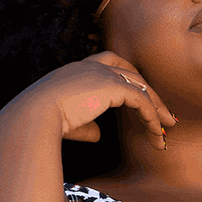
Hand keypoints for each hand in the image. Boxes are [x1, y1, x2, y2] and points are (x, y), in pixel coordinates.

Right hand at [11, 51, 177, 147]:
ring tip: (168, 128)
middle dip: (149, 94)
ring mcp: (101, 72)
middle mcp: (90, 66)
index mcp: (77, 70)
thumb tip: (99, 135)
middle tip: (165, 115)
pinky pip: (141, 100)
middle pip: (130, 73)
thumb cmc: (43, 123)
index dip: (128, 83)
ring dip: (156, 109)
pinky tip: (157, 134)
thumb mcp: (67, 123)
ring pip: (140, 86)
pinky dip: (152, 117)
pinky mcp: (111, 85)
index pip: (109, 66)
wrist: (34, 116)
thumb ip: (86, 125)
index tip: (139, 103)